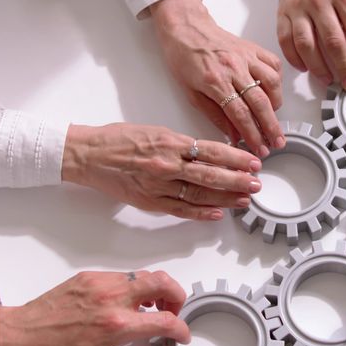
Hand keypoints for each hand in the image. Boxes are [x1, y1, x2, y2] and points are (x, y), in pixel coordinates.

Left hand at [0, 270, 192, 345]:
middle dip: (177, 295)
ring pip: (143, 275)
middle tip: (173, 311)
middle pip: (162, 281)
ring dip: (156, 289)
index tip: (181, 336)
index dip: (181, 329)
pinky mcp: (89, 277)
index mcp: (117, 326)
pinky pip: (122, 275)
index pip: (166, 320)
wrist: (22, 337)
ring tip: (151, 308)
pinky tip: (126, 304)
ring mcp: (100, 284)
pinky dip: (132, 286)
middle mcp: (112, 299)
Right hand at [62, 123, 261, 220]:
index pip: (212, 151)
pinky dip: (200, 214)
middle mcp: (167, 165)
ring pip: (199, 195)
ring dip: (225, 199)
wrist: (88, 154)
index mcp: (169, 142)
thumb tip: (207, 152)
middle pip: (211, 175)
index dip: (236, 158)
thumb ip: (180, 143)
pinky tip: (217, 215)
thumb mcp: (154, 131)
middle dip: (238, 180)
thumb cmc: (117, 139)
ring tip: (244, 200)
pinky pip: (180, 210)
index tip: (253, 162)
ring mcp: (158, 186)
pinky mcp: (149, 202)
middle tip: (256, 184)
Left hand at [149, 0, 284, 155]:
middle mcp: (233, 68)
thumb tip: (233, 134)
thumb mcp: (191, 93)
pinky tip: (273, 92)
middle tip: (277, 142)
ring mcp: (245, 56)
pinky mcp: (252, 48)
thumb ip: (215, 115)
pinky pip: (273, 65)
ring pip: (272, 83)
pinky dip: (277, 81)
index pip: (240, 114)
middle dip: (271, 127)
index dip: (253, 135)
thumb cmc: (183, 57)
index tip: (259, 147)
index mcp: (215, 81)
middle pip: (260, 103)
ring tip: (274, 118)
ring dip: (276, 105)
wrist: (185, 28)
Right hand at [268, 0, 345, 90]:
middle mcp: (320, 0)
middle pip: (334, 43)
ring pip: (308, 46)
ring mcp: (299, 7)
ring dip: (319, 68)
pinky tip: (305, 68)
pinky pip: (286, 41)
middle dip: (344, 68)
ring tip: (329, 79)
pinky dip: (295, 58)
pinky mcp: (283, 12)